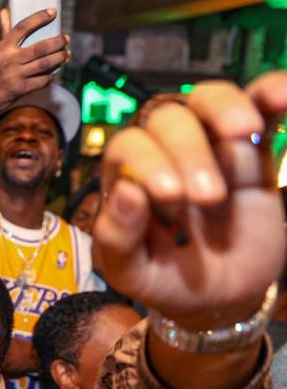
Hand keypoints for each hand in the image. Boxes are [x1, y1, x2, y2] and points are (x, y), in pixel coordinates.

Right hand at [0, 8, 69, 119]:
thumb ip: (4, 33)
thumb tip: (5, 12)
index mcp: (2, 47)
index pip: (23, 27)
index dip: (39, 18)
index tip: (53, 12)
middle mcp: (9, 60)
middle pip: (41, 47)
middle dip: (58, 42)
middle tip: (66, 38)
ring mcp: (15, 75)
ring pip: (45, 64)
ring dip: (60, 58)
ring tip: (66, 54)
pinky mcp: (21, 89)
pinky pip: (42, 80)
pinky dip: (50, 76)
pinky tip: (53, 72)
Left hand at [94, 73, 286, 329]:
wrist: (220, 297)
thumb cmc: (166, 280)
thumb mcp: (133, 273)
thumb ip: (117, 239)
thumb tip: (125, 193)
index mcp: (126, 177)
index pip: (128, 147)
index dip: (148, 163)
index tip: (172, 196)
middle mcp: (162, 153)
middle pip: (168, 118)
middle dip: (189, 151)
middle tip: (209, 198)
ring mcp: (208, 145)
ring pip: (209, 100)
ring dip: (225, 110)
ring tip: (245, 133)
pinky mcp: (252, 147)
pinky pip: (259, 103)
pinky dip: (271, 92)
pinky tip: (281, 97)